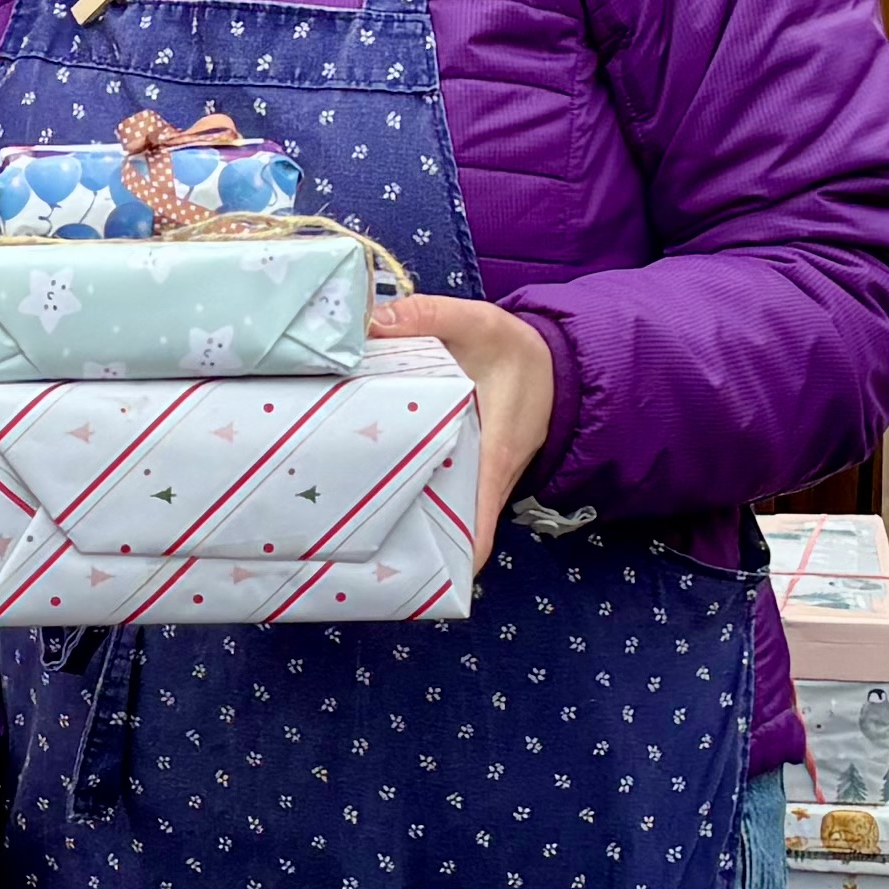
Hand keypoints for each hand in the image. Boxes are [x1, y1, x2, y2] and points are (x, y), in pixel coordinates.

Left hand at [370, 294, 557, 561]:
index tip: (424, 572)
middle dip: (405, 535)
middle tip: (346, 534)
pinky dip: (400, 484)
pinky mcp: (460, 467)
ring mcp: (471, 477)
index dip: (458, 553)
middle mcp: (482, 478)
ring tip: (338, 513)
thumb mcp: (481, 323)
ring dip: (397, 512)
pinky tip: (355, 473)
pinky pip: (430, 486)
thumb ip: (431, 316)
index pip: (479, 519)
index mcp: (493, 454)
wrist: (551, 364)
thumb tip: (375, 320)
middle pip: (446, 524)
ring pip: (434, 507)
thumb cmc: (519, 352)